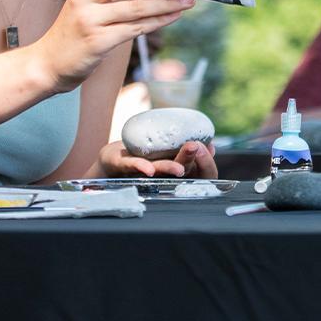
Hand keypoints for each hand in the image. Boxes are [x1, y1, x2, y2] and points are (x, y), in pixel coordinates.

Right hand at [32, 0, 193, 90]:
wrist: (48, 63)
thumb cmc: (75, 34)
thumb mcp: (90, 6)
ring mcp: (90, 19)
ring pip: (137, 6)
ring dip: (167, 4)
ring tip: (187, 2)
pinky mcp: (97, 41)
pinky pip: (134, 29)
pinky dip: (157, 22)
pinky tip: (171, 18)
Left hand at [99, 140, 217, 177]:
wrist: (110, 159)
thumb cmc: (143, 156)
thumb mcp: (165, 150)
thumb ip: (185, 147)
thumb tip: (210, 144)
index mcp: (175, 171)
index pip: (198, 174)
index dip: (207, 164)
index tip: (209, 146)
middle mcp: (162, 176)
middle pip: (182, 172)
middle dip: (191, 160)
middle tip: (195, 146)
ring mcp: (142, 173)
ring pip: (161, 171)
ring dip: (170, 168)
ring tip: (178, 168)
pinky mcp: (122, 166)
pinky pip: (132, 165)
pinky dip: (140, 166)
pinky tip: (148, 169)